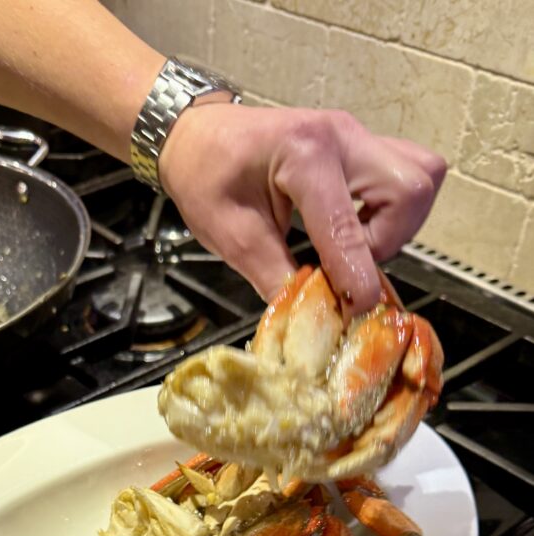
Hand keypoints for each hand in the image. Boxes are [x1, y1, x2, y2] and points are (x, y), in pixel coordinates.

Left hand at [159, 103, 446, 314]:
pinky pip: (407, 172)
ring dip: (398, 224)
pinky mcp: (362, 145)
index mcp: (302, 154)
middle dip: (389, 240)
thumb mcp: (231, 237)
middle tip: (347, 264)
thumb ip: (276, 277)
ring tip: (352, 245)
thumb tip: (312, 316)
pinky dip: (394, 210)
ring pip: (420, 177)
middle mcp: (341, 136)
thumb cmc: (207, 177)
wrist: (199, 136)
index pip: (347, 225)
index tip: (355, 308)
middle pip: (411, 188)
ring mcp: (356, 136)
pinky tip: (357, 226)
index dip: (356, 275)